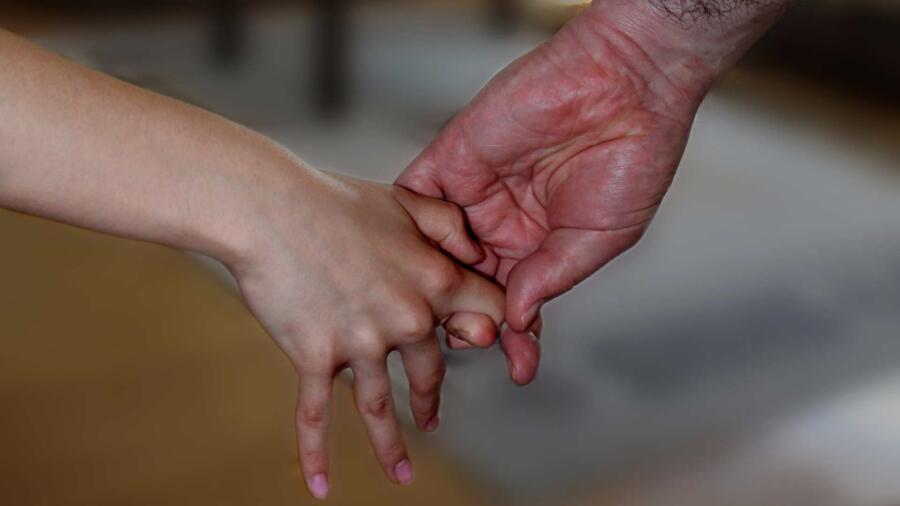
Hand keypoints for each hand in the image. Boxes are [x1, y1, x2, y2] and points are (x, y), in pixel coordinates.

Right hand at [229, 170, 504, 498]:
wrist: (270, 207)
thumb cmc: (335, 199)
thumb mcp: (408, 199)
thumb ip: (452, 224)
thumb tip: (477, 252)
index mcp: (434, 280)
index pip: (487, 319)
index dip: (499, 336)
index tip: (499, 356)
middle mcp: (406, 318)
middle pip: (433, 372)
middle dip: (432, 398)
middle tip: (431, 416)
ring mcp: (361, 343)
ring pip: (380, 407)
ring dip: (392, 443)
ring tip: (402, 471)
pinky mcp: (316, 356)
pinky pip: (316, 416)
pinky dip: (316, 455)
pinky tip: (321, 485)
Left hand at [397, 2, 713, 384]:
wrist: (626, 85)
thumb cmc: (631, 157)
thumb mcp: (600, 238)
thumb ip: (552, 278)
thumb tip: (515, 319)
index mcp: (540, 242)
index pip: (513, 300)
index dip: (514, 335)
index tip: (519, 368)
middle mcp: (503, 222)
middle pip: (467, 282)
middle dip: (466, 316)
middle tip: (471, 340)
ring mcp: (475, 192)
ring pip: (435, 249)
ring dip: (433, 282)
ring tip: (442, 310)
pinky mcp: (452, 158)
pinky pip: (415, 199)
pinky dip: (411, 229)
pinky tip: (413, 258)